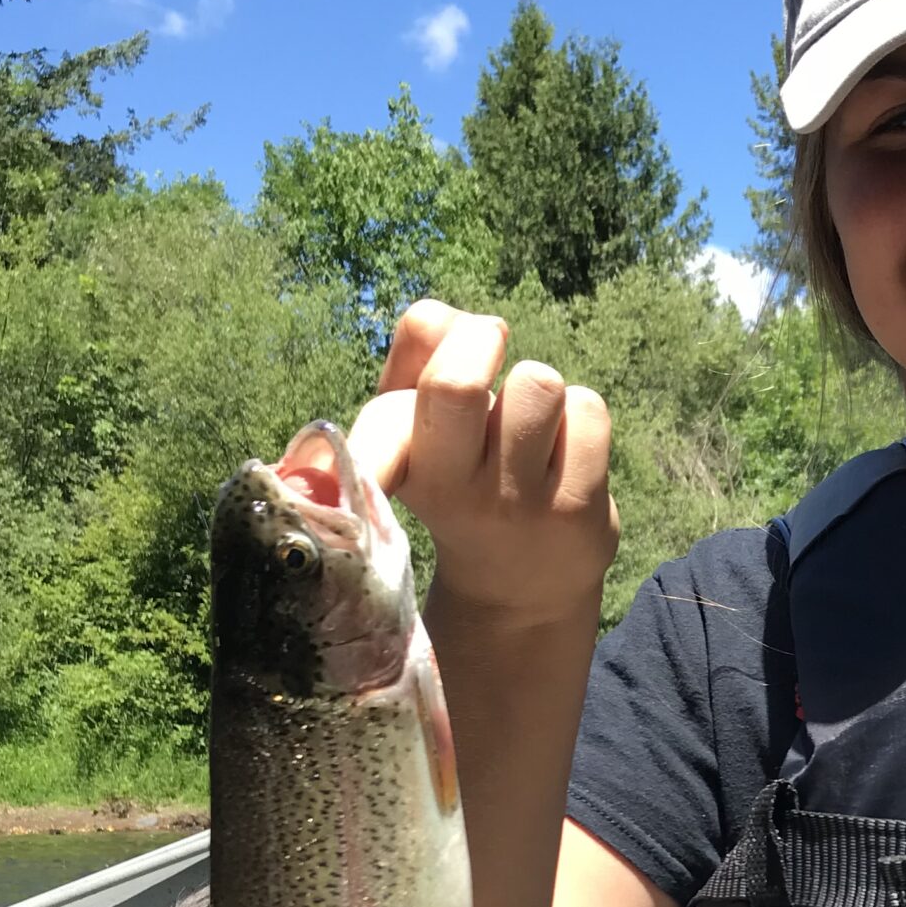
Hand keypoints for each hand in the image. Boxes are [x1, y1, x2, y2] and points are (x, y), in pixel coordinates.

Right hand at [349, 301, 617, 625]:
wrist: (521, 588)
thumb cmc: (464, 483)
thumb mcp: (419, 426)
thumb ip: (417, 354)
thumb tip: (447, 318)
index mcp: (402, 467)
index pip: (372, 436)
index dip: (347, 452)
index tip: (317, 481)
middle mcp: (453, 491)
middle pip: (456, 384)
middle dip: (477, 341)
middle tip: (488, 347)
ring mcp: (518, 504)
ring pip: (537, 384)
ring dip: (538, 388)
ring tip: (529, 426)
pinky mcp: (579, 510)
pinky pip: (588, 410)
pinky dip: (580, 418)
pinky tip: (564, 454)